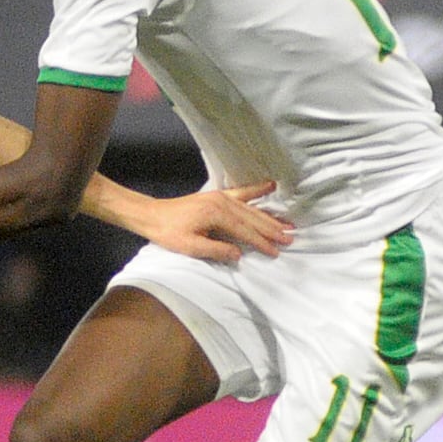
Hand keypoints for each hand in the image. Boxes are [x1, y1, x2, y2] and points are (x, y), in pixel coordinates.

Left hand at [134, 182, 292, 263]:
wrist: (152, 215)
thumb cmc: (168, 232)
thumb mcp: (190, 247)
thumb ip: (216, 250)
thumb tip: (239, 254)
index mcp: (216, 214)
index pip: (245, 231)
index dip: (262, 242)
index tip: (276, 251)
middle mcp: (222, 202)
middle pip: (253, 218)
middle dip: (272, 229)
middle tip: (290, 238)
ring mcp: (220, 196)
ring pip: (251, 207)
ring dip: (269, 216)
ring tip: (287, 223)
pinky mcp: (217, 195)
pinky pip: (242, 192)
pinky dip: (257, 190)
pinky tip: (270, 186)